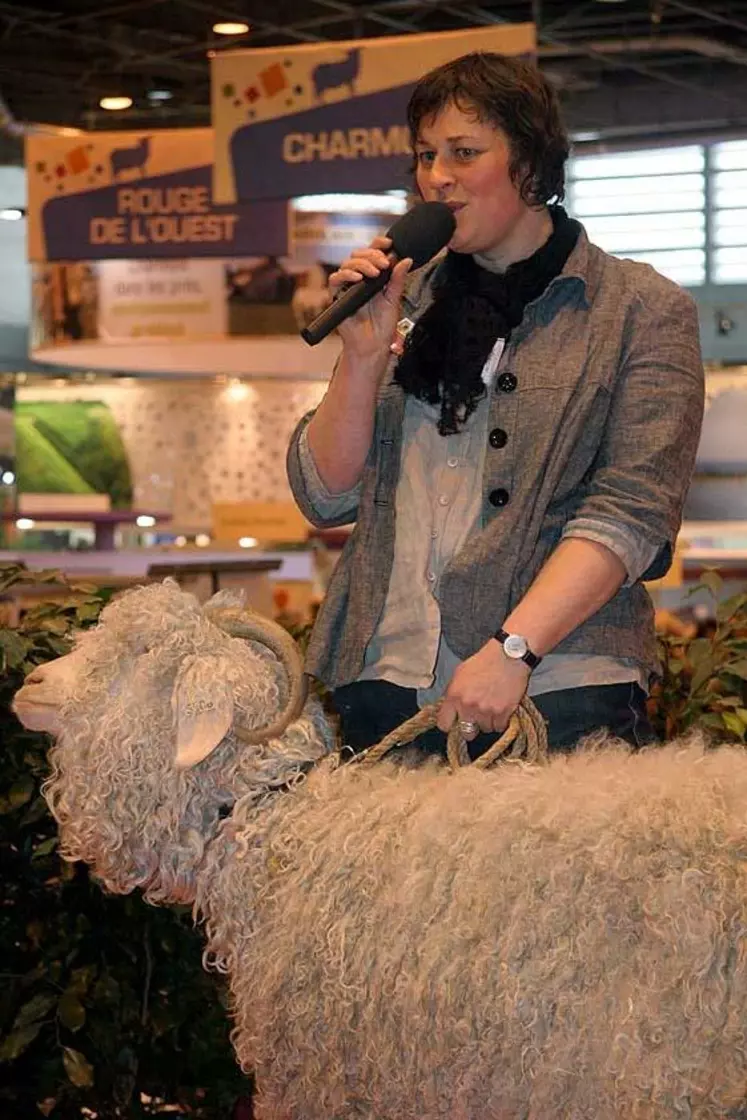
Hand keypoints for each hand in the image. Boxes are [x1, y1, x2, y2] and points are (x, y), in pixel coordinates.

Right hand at [330, 236, 411, 361]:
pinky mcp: (337, 296)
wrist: (374, 345)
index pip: (372, 253)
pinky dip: (346, 274)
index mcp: (373, 277)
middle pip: (359, 254)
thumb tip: (406, 260)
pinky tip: (358, 278)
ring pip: (348, 263)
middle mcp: (359, 279)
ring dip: (362, 263)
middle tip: (384, 263)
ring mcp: (348, 287)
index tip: (389, 243)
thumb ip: (398, 279)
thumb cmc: (383, 326)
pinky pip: (335, 279)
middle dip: (372, 254)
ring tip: (375, 273)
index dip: (378, 244)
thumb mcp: (394, 299)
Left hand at [437, 640, 530, 739]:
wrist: (508, 656)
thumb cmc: (485, 661)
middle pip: (466, 733)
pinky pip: (499, 727)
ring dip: (488, 721)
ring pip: (485, 729)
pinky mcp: (503, 713)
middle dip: (471, 727)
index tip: (455, 723)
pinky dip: (501, 721)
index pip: (444, 724)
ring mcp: (486, 711)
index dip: (450, 724)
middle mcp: (468, 705)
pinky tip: (501, 708)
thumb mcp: (460, 673)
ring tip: (492, 706)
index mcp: (454, 695)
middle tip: (476, 717)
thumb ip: (453, 693)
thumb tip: (450, 708)